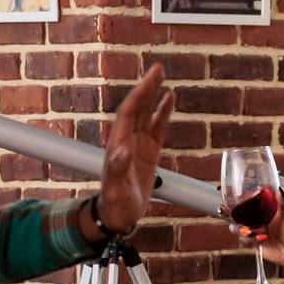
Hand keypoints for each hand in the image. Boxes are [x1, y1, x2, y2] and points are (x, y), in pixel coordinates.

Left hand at [93, 63, 173, 236]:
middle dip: (147, 88)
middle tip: (158, 68)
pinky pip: (157, 128)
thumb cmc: (115, 203)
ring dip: (154, 96)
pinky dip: (163, 114)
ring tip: (162, 77)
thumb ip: (117, 168)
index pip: (129, 112)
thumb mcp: (115, 188)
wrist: (119, 215)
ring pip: (147, 114)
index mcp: (118, 143)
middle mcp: (127, 139)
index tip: (151, 80)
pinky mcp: (149, 153)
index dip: (140, 95)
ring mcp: (138, 145)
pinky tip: (169, 100)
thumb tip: (122, 149)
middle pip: (138, 107)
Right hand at [218, 191, 283, 282]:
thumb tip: (279, 189)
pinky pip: (243, 240)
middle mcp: (255, 218)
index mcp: (263, 207)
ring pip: (236, 226)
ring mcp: (253, 230)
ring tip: (245, 229)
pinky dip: (246, 239)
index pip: (247, 199)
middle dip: (228, 211)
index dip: (240, 197)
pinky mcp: (253, 243)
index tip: (238, 196)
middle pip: (236, 212)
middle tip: (225, 210)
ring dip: (237, 227)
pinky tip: (257, 239)